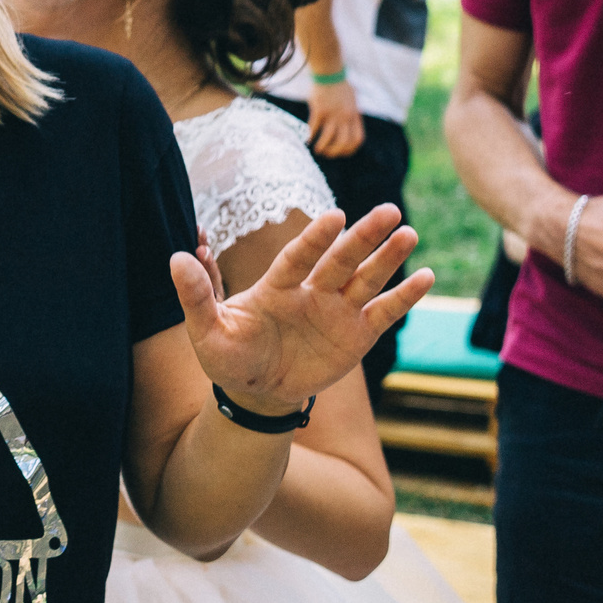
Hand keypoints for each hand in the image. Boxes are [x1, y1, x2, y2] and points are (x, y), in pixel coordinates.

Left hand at [173, 206, 432, 415]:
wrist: (254, 392)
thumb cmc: (228, 357)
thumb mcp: (205, 330)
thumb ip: (196, 294)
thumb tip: (177, 255)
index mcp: (276, 286)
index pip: (299, 257)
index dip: (315, 238)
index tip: (334, 216)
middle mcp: (311, 292)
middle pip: (340, 259)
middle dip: (363, 236)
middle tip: (388, 210)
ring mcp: (336, 312)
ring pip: (366, 278)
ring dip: (387, 258)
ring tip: (408, 232)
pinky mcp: (356, 335)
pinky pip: (383, 313)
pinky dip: (404, 297)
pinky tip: (425, 276)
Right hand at [305, 80, 364, 157]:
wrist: (329, 72)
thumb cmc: (339, 85)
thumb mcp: (352, 101)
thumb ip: (351, 115)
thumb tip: (348, 128)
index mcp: (354, 115)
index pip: (357, 139)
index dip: (350, 149)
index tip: (341, 153)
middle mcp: (345, 117)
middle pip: (343, 142)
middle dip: (335, 152)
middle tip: (327, 153)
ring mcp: (332, 114)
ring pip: (329, 138)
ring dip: (322, 147)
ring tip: (317, 149)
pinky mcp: (319, 110)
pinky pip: (314, 128)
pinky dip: (310, 136)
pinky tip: (307, 139)